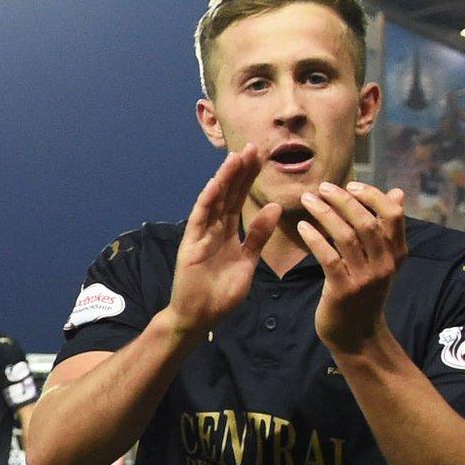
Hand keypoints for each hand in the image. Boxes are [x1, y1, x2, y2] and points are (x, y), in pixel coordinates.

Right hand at [163, 146, 280, 336]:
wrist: (200, 317)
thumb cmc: (221, 294)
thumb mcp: (248, 261)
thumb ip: (259, 235)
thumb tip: (274, 207)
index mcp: (228, 233)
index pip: (240, 199)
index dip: (249, 179)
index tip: (261, 158)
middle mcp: (213, 230)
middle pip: (228, 195)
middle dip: (239, 172)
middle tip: (252, 147)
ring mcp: (200, 236)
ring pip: (214, 202)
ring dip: (224, 180)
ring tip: (236, 157)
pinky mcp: (190, 246)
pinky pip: (199, 220)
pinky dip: (206, 201)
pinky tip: (214, 184)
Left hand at [297, 181, 407, 354]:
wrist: (357, 336)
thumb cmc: (364, 293)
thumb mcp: (382, 261)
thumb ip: (387, 229)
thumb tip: (398, 192)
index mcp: (397, 253)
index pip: (393, 215)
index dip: (373, 196)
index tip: (351, 184)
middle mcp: (385, 263)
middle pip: (367, 221)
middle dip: (343, 200)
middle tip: (322, 187)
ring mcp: (365, 277)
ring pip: (346, 236)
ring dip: (325, 214)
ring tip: (308, 200)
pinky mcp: (344, 290)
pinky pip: (328, 257)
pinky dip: (314, 238)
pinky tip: (302, 226)